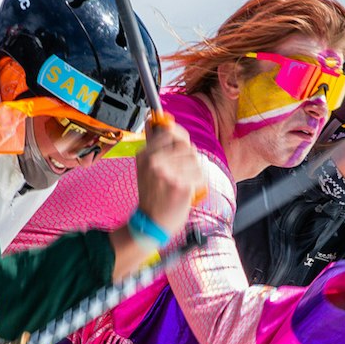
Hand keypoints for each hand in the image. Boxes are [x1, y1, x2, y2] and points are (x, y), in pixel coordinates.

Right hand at [133, 116, 201, 240]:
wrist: (152, 222)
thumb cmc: (152, 195)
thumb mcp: (145, 167)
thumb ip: (152, 143)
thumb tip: (153, 120)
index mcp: (144, 155)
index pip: (170, 133)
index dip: (179, 138)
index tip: (180, 147)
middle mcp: (154, 162)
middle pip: (186, 145)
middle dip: (188, 157)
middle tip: (181, 170)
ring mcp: (167, 173)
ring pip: (195, 159)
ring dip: (194, 170)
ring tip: (184, 180)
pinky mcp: (181, 184)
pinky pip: (200, 173)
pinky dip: (198, 182)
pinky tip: (188, 189)